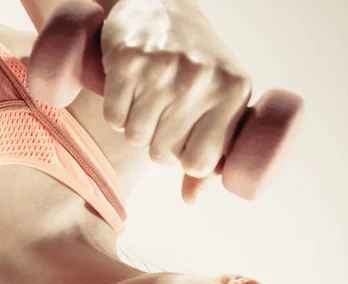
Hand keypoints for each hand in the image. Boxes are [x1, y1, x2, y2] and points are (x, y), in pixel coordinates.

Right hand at [100, 0, 251, 202]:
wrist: (162, 8)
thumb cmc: (196, 69)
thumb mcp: (218, 107)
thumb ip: (210, 156)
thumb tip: (191, 200)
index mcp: (234, 92)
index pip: (200, 164)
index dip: (186, 160)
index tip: (186, 140)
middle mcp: (202, 78)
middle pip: (162, 155)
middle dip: (158, 143)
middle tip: (164, 114)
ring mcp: (164, 67)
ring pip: (135, 138)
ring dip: (137, 127)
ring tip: (148, 98)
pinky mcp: (128, 59)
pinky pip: (114, 118)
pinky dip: (117, 111)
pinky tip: (130, 88)